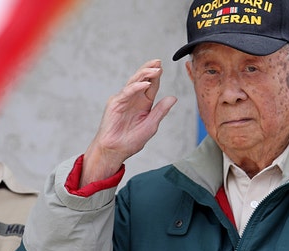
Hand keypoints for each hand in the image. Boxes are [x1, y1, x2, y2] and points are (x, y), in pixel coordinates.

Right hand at [81, 59, 176, 185]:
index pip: (151, 86)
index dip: (157, 76)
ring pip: (134, 82)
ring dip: (144, 74)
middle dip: (150, 69)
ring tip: (155, 68)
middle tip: (159, 62)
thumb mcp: (151, 125)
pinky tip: (144, 84)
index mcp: (143, 103)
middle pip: (142, 79)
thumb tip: (173, 98)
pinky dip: (136, 87)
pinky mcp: (115, 104)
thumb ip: (160, 111)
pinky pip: (126, 92)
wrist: (115, 150)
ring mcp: (123, 100)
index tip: (162, 67)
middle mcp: (133, 99)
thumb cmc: (131, 141)